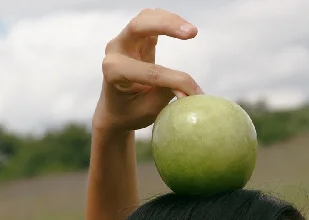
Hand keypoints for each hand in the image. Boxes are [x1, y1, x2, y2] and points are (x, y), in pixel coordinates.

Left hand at [93, 7, 203, 132]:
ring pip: (145, 18)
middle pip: (138, 26)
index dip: (175, 80)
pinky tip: (183, 29)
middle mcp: (115, 51)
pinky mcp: (134, 36)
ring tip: (191, 32)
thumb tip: (190, 91)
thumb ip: (167, 95)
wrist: (116, 109)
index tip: (195, 90)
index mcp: (113, 72)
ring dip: (170, 20)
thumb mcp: (149, 110)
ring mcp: (123, 40)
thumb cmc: (131, 112)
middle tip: (192, 33)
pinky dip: (168, 21)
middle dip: (166, 26)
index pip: (149, 71)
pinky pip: (150, 19)